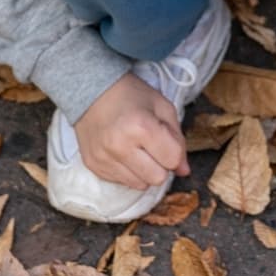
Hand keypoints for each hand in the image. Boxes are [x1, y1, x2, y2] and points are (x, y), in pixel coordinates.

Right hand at [73, 72, 189, 189]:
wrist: (91, 91)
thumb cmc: (131, 95)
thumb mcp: (162, 107)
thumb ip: (178, 139)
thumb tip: (184, 171)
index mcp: (141, 127)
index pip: (173, 160)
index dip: (175, 152)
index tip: (167, 141)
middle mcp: (120, 146)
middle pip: (157, 178)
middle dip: (161, 165)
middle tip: (152, 147)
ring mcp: (104, 158)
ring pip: (140, 185)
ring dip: (144, 170)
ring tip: (137, 149)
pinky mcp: (94, 165)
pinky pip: (121, 182)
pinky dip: (127, 171)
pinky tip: (122, 152)